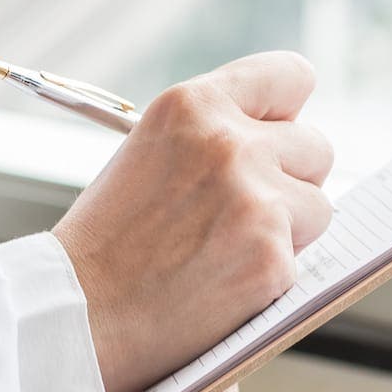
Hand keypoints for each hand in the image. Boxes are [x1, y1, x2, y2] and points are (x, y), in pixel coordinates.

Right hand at [54, 52, 335, 391]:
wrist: (73, 313)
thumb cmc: (104, 243)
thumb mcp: (148, 153)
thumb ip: (212, 138)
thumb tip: (280, 143)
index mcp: (195, 104)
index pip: (291, 77)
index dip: (288, 114)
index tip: (281, 136)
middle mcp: (230, 141)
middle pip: (316, 147)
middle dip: (291, 182)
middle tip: (242, 216)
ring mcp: (256, 199)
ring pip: (318, 208)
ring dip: (287, 233)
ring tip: (225, 254)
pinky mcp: (270, 257)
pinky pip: (303, 262)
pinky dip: (269, 279)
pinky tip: (221, 286)